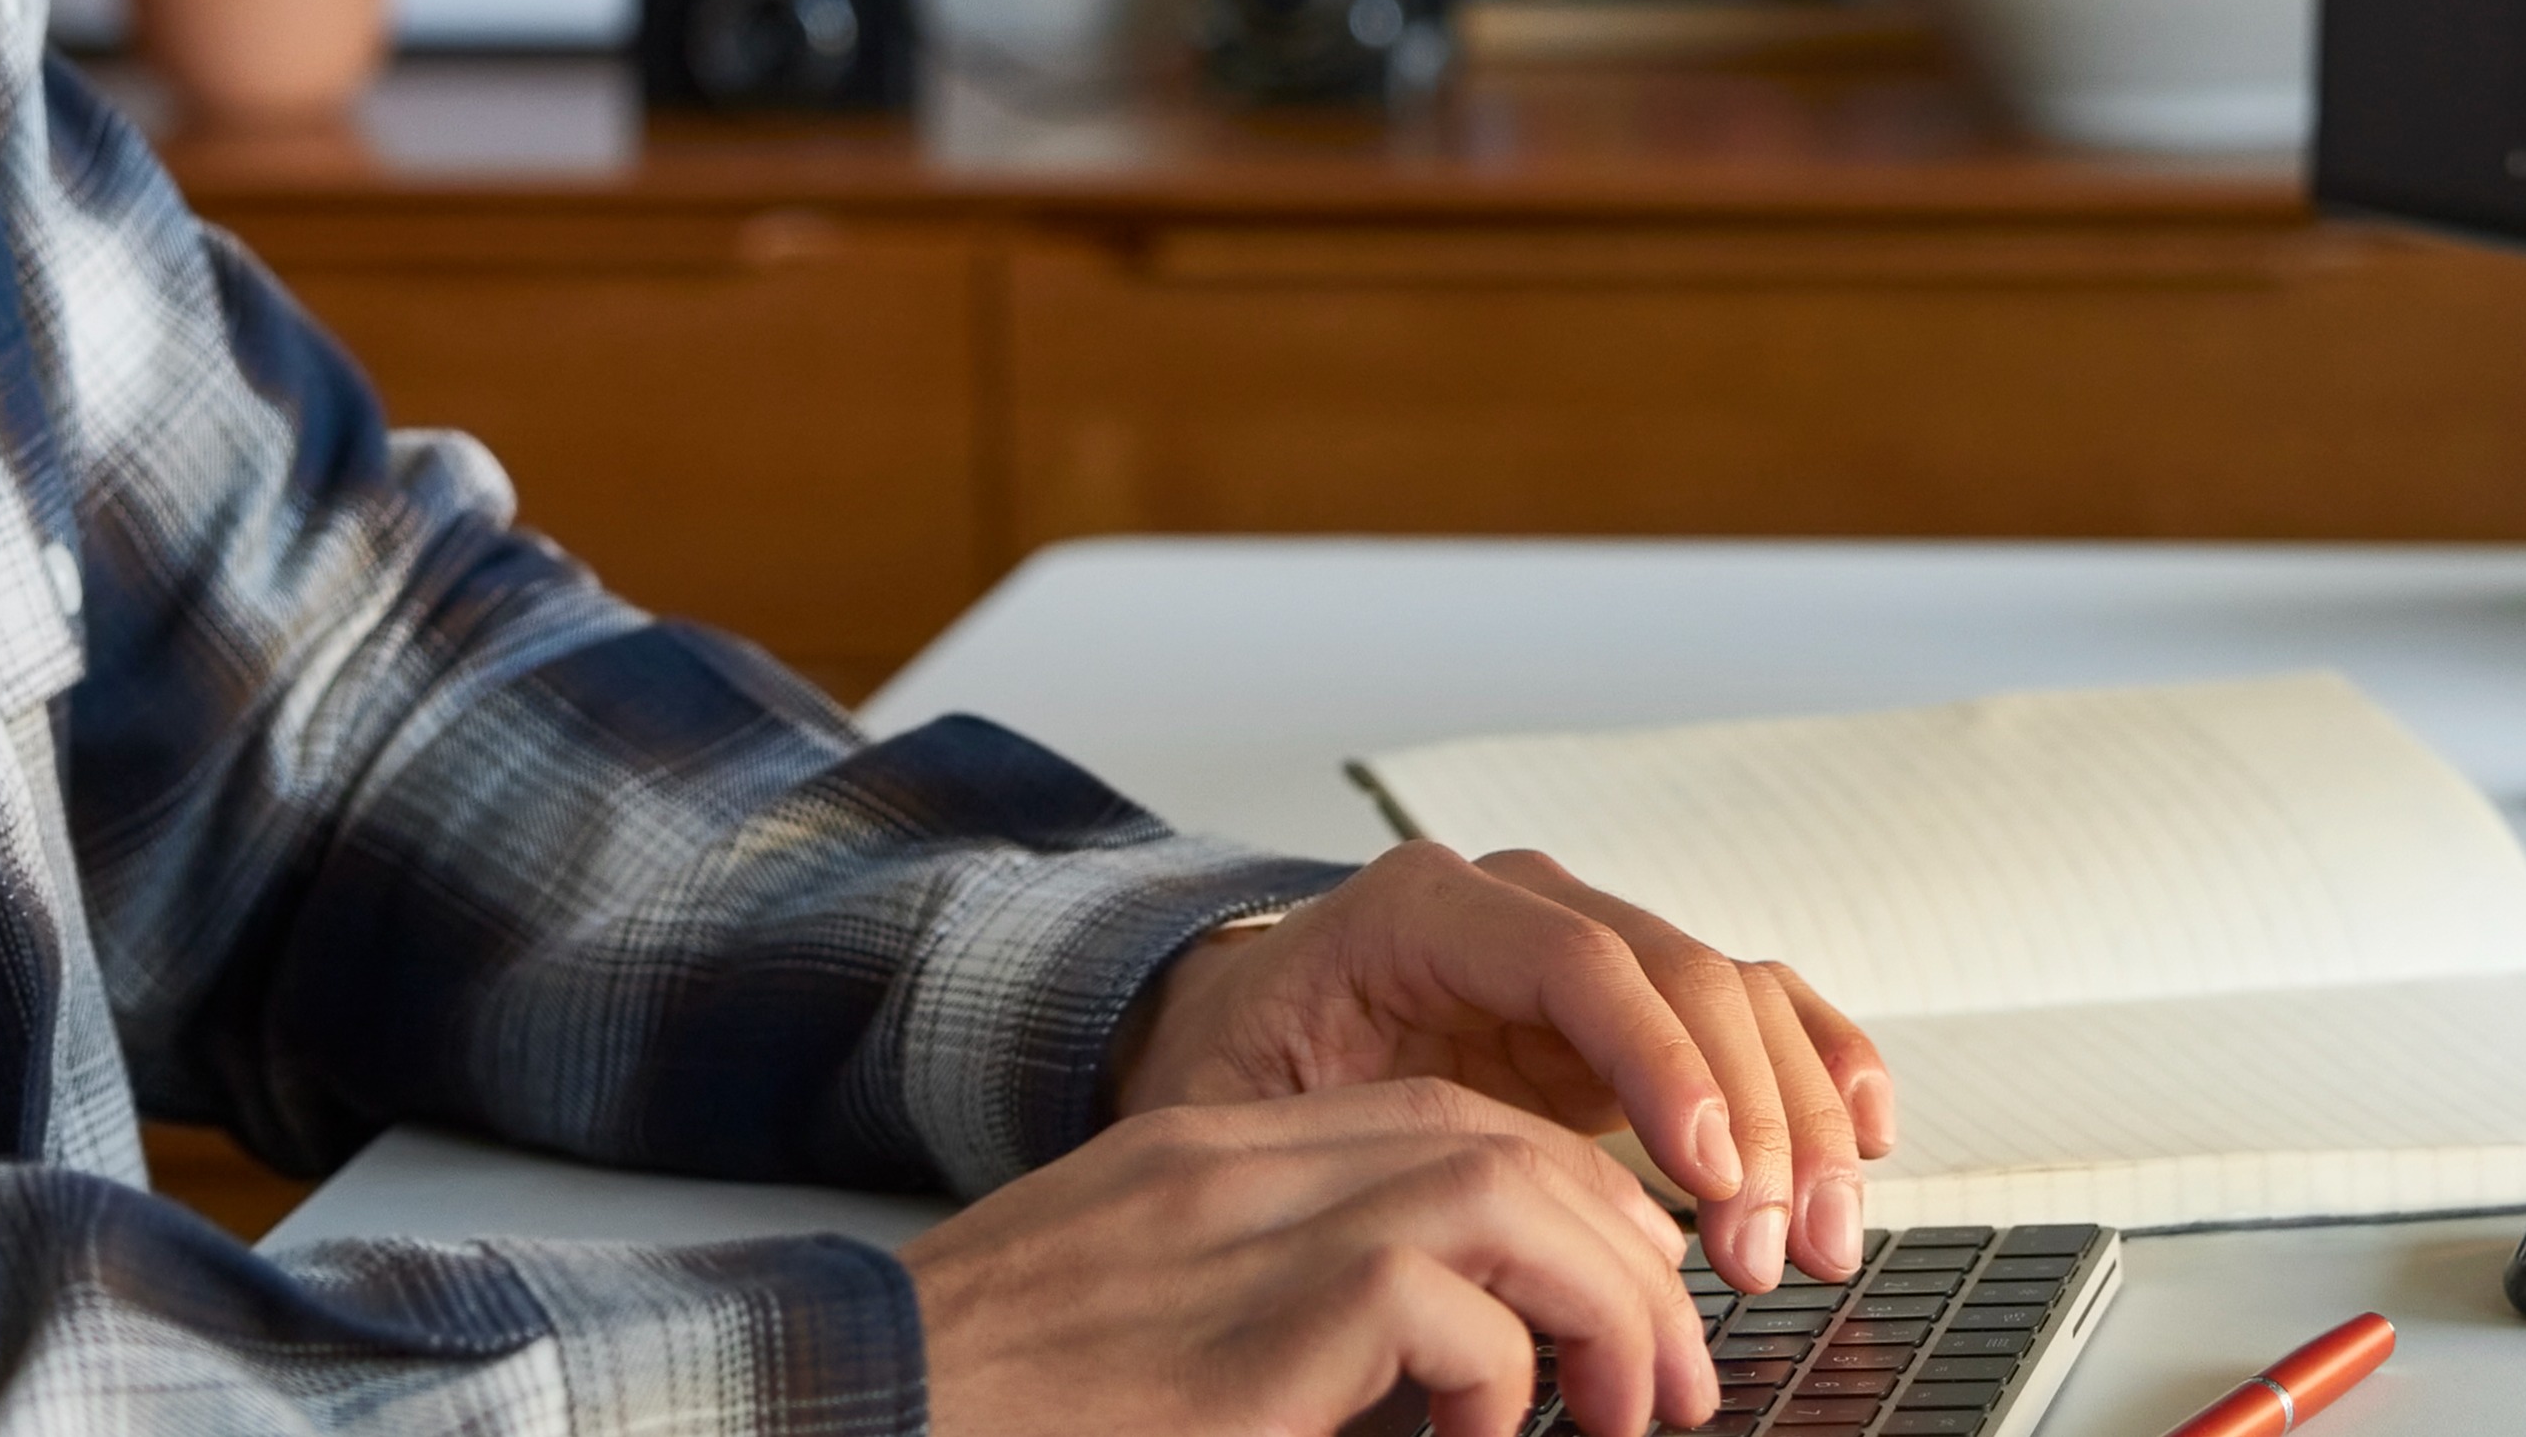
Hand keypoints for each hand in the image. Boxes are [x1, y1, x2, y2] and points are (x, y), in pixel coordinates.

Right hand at [897, 1080, 1711, 1436]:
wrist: (850, 1403)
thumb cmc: (997, 1406)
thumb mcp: (1157, 1346)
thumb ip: (1283, 1331)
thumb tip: (1453, 1384)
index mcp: (1214, 1166)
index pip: (1448, 1118)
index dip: (1569, 1203)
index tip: (1629, 1307)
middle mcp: (1236, 1170)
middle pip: (1501, 1135)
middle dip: (1624, 1251)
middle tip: (1675, 1382)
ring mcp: (1239, 1229)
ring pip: (1503, 1189)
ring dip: (1603, 1302)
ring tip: (1635, 1414)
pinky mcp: (1251, 1322)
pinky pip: (1444, 1311)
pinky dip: (1502, 1376)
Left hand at [1113, 841, 1901, 1293]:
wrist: (1234, 1040)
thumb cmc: (1233, 1082)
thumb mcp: (1239, 1118)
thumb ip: (1321, 1160)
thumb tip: (1413, 1258)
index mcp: (1420, 913)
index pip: (1576, 959)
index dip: (1657, 1061)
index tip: (1705, 1172)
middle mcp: (1522, 909)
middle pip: (1682, 974)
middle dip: (1749, 1117)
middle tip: (1765, 1249)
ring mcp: (1590, 948)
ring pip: (1737, 996)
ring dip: (1799, 1117)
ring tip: (1810, 1242)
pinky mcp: (1635, 1012)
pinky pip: (1756, 1012)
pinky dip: (1822, 1066)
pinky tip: (1865, 1137)